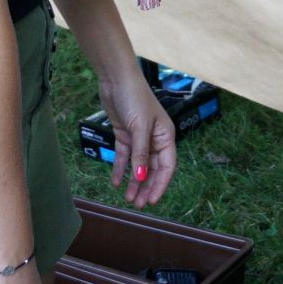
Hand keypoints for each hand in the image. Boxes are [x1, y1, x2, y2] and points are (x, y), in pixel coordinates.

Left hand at [98, 69, 176, 208]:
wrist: (117, 79)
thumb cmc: (135, 99)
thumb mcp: (139, 128)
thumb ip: (140, 154)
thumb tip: (140, 178)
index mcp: (165, 136)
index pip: (166, 166)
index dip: (160, 184)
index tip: (152, 201)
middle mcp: (155, 138)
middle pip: (152, 169)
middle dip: (146, 187)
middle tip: (138, 204)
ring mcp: (139, 137)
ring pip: (138, 165)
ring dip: (133, 182)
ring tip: (127, 199)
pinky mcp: (125, 134)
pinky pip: (124, 156)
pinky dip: (121, 169)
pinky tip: (116, 182)